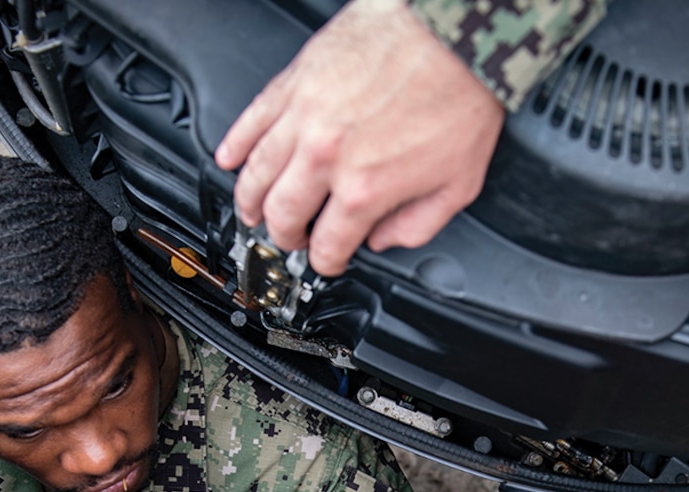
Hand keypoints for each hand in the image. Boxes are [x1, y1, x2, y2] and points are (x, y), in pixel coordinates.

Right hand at [214, 0, 503, 275]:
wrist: (453, 32)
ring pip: (256, 172)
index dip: (325, 261)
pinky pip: (251, 120)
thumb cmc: (460, 93)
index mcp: (364, 189)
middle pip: (282, 214)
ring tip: (251, 210)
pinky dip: (235, 144)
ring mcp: (304, 116)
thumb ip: (418, 223)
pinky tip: (229, 159)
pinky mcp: (295, 80)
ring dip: (249, 199)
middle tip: (287, 238)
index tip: (326, 259)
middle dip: (282, 236)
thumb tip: (385, 239)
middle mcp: (325, 156)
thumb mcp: (458, 183)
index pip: (327, 245)